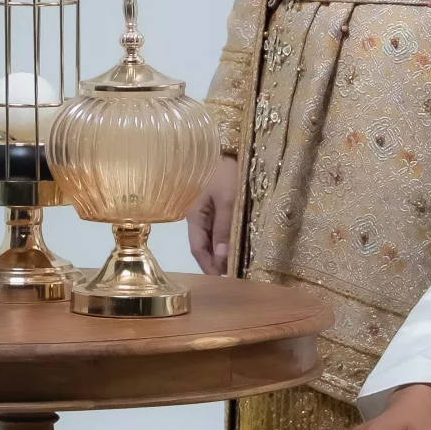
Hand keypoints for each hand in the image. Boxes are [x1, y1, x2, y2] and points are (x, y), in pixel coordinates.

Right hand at [187, 153, 238, 274]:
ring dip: (220, 253)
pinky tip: (235, 247)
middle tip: (232, 278)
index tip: (221, 281)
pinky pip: (218, 229)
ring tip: (235, 267)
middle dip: (215, 263)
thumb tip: (222, 257)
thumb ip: (223, 227)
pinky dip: (225, 240)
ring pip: (211, 238)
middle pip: (203, 246)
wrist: (228, 148)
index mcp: (194, 215)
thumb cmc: (225, 171)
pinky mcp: (216, 206)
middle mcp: (197, 216)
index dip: (208, 266)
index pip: (197, 248)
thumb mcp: (227, 199)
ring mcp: (206, 211)